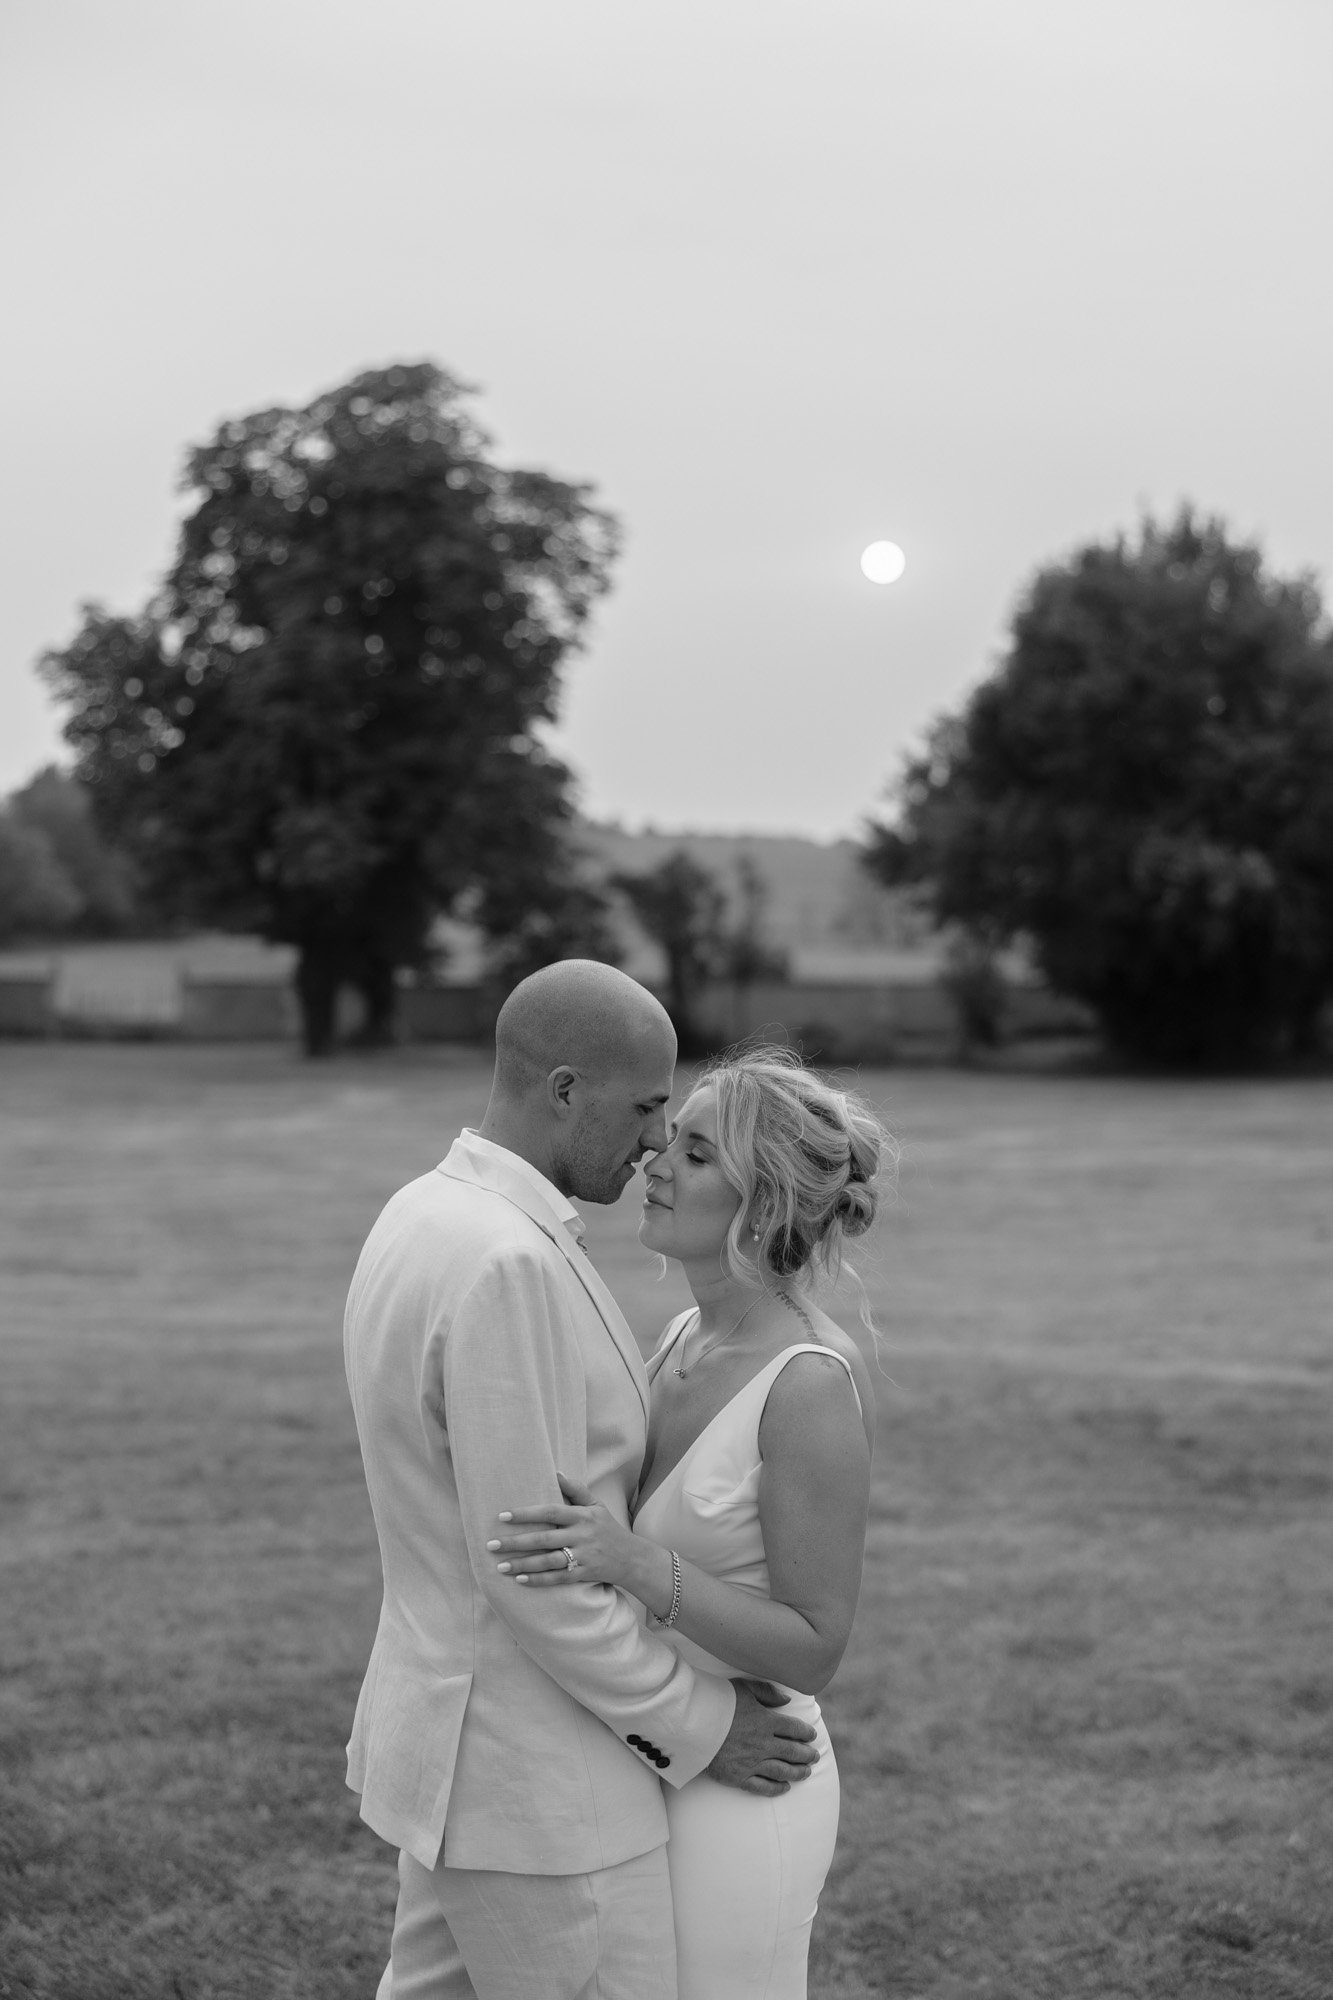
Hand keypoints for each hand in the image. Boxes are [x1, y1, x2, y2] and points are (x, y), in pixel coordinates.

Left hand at [486, 1474, 638, 1589]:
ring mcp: (582, 1556)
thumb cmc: (608, 1528)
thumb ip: (576, 1490)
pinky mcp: (583, 1574)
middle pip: (544, 1538)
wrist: (631, 1558)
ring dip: (522, 1564)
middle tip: (491, 1544)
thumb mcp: (596, 1506)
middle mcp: (581, 1535)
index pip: (550, 1511)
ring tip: (500, 1566)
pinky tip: (520, 1579)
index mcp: (582, 1516)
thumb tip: (555, 1472)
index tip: (502, 1516)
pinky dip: (538, 1580)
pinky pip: (557, 1578)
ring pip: (547, 1561)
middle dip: (515, 1542)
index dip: (526, 1513)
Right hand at [707, 1679, 819, 1796]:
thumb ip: (767, 1692)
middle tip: (815, 1756)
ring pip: (782, 1771)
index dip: (806, 1733)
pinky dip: (777, 1789)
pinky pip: (763, 1787)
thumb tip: (787, 1700)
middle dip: (807, 1754)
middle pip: (793, 1752)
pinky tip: (785, 1787)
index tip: (812, 1736)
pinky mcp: (739, 1777)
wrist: (692, 1724)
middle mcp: (763, 1744)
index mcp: (766, 1721)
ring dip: (798, 1772)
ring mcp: (752, 1762)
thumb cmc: (718, 1702)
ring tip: (807, 1772)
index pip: (795, 1729)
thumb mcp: (744, 1688)